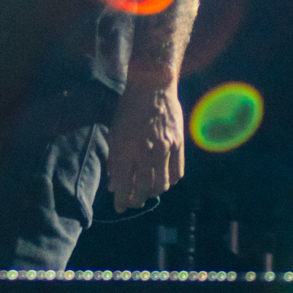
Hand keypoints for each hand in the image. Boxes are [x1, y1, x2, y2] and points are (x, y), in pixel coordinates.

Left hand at [107, 79, 184, 211]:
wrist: (152, 86)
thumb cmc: (128, 109)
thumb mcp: (115, 133)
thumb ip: (115, 161)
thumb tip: (114, 186)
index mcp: (127, 148)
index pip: (125, 186)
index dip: (122, 201)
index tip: (120, 206)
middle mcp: (146, 151)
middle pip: (144, 190)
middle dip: (137, 200)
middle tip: (133, 201)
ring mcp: (165, 148)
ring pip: (162, 185)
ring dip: (153, 192)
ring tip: (147, 190)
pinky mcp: (179, 144)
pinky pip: (177, 174)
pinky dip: (169, 181)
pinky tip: (162, 178)